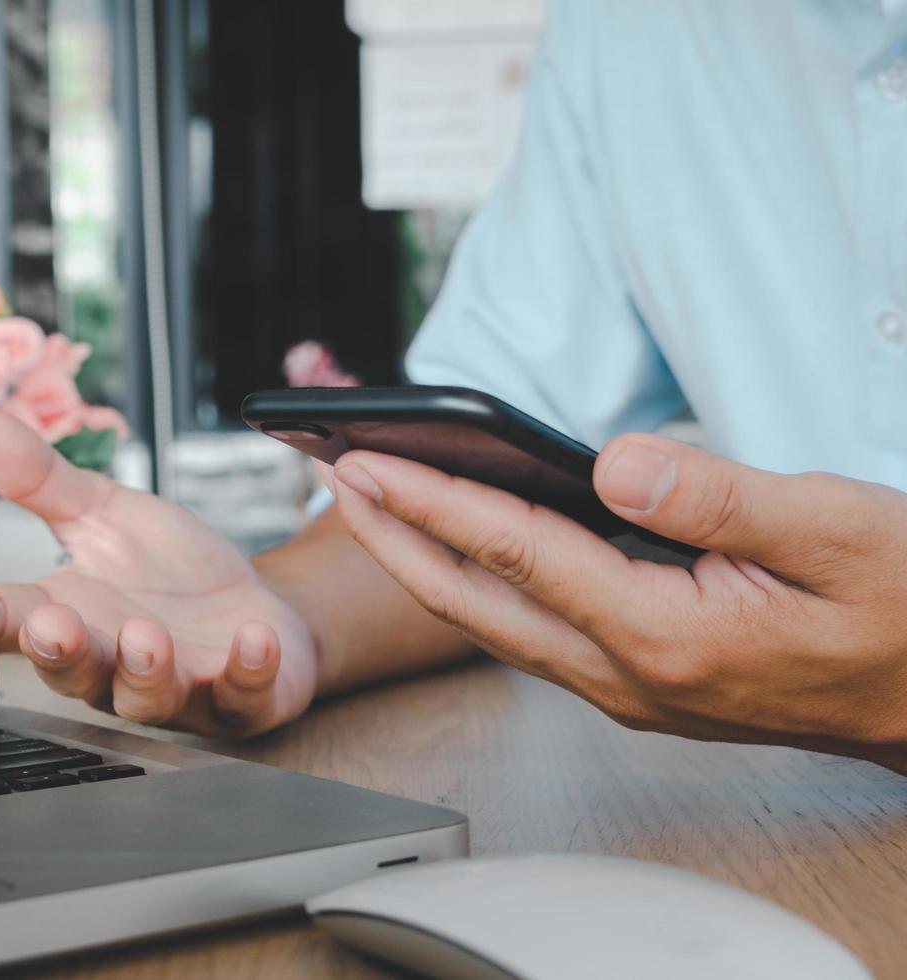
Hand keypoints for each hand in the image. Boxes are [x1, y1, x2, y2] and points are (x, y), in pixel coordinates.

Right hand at [0, 406, 317, 734]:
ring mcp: (172, 688)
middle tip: (51, 625)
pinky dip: (244, 670)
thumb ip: (40, 479)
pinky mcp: (236, 700)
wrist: (255, 610)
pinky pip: (238, 696)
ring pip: (143, 695)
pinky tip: (250, 640)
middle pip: (67, 670)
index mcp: (66, 614)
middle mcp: (108, 663)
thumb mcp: (104, 514)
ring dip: (143, 668)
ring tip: (146, 636)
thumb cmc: (169, 573)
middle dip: (57, 652)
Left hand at [332, 434, 906, 772]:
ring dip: (425, 562)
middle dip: (392, 538)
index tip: (363, 460)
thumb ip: (717, 498)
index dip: (431, 500)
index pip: (514, 553)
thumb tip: (614, 464)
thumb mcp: (835, 529)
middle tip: (331, 479)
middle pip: (473, 602)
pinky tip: (463, 548)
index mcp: (665, 636)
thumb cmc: (906, 610)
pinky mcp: (639, 684)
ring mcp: (629, 690)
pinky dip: (478, 584)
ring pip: (494, 623)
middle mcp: (628, 677)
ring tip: (376, 504)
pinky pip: (530, 633)